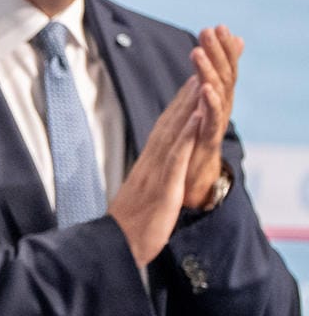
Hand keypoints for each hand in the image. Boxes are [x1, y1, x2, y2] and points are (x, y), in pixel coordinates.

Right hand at [109, 76, 204, 265]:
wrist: (114, 246)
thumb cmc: (128, 228)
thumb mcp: (143, 200)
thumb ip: (151, 183)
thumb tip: (156, 176)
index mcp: (147, 166)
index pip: (164, 130)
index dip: (178, 106)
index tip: (189, 83)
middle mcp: (150, 164)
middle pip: (169, 123)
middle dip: (185, 95)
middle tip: (198, 69)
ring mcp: (156, 173)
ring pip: (174, 132)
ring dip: (188, 105)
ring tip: (201, 80)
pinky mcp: (163, 187)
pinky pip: (177, 157)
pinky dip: (187, 134)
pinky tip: (197, 117)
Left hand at [183, 25, 241, 206]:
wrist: (192, 183)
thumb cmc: (195, 145)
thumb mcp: (200, 112)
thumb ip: (206, 85)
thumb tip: (213, 67)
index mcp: (212, 101)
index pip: (220, 70)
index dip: (220, 49)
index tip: (218, 26)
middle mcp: (217, 111)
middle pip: (221, 76)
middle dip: (217, 52)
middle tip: (212, 29)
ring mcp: (213, 125)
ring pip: (215, 94)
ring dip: (208, 71)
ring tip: (199, 51)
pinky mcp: (207, 141)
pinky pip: (209, 120)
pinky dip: (208, 103)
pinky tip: (204, 88)